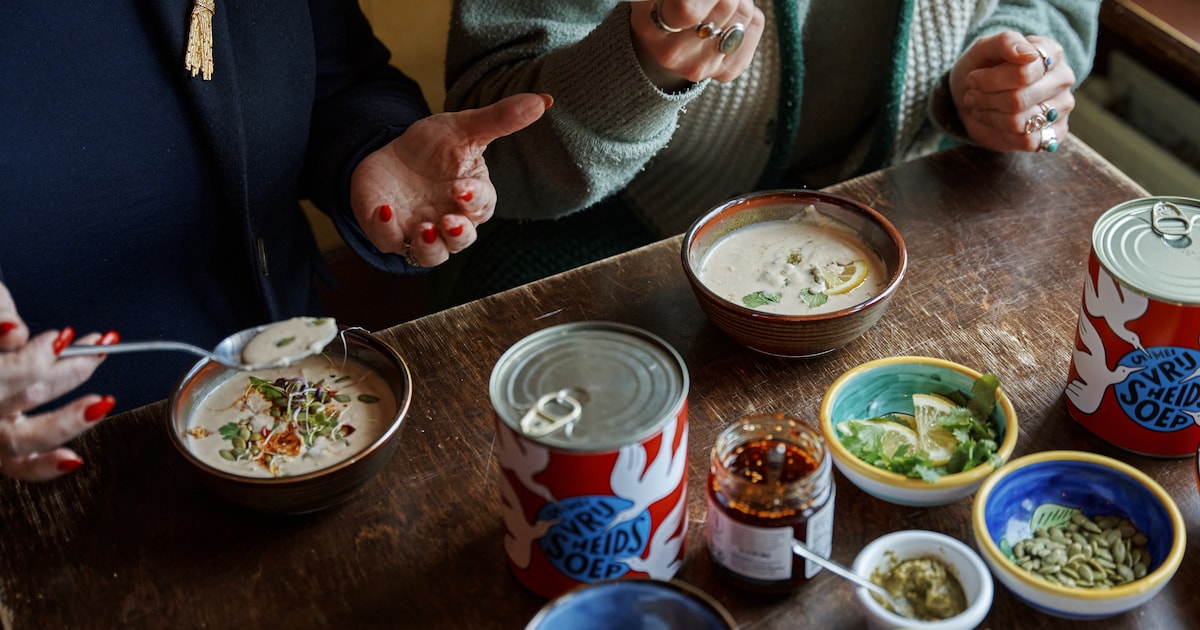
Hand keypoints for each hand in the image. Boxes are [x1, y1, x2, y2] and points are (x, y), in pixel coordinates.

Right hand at [0, 283, 115, 480]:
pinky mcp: (5, 454)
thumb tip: (15, 332)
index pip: (1, 372)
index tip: (62, 339)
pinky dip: (47, 465)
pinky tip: (73, 458)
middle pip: (20, 398)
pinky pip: (23, 467)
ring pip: (23, 438)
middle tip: (96, 352)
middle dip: (64, 374)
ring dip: (67, 421)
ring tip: (102, 402)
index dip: (33, 358)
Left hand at [349, 92, 551, 266]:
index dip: (473, 200)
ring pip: (431, 255)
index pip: (481, 206)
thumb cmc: (433, 147)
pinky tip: (384, 209)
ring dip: (429, 247)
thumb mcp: (464, 129)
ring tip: (423, 229)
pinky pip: (389, 242)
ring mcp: (420, 232)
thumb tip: (545, 100)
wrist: (389, 155)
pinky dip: (386, 230)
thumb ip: (501, 119)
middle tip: (448, 221)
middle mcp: (449, 221)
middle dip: (457, 234)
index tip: (461, 188)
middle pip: (461, 240)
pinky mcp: (389, 233)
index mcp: (472, 198)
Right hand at [628, 0, 764, 90]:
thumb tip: (700, 1)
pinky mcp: (726, 71)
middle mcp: (674, 54)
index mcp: (652, 27)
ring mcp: (701, 67)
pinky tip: (730, 17)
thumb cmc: (663, 4)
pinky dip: (748, 14)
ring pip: (743, 14)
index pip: (688, 10)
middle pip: (726, 4)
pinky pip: (754, 26)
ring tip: (719, 1)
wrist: (664, 40)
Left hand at [950, 32, 1076, 152]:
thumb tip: (1028, 54)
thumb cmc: (982, 67)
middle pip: (1019, 99)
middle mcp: (1062, 79)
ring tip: (980, 106)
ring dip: (990, 116)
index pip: (1023, 72)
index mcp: (1051, 53)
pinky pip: (1028, 141)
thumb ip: (1006, 42)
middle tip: (972, 95)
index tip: (973, 78)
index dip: (990, 79)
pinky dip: (1001, 134)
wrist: (974, 94)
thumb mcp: (985, 48)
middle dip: (986, 99)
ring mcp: (1062, 108)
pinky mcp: (1055, 133)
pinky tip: (994, 122)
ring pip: (1020, 122)